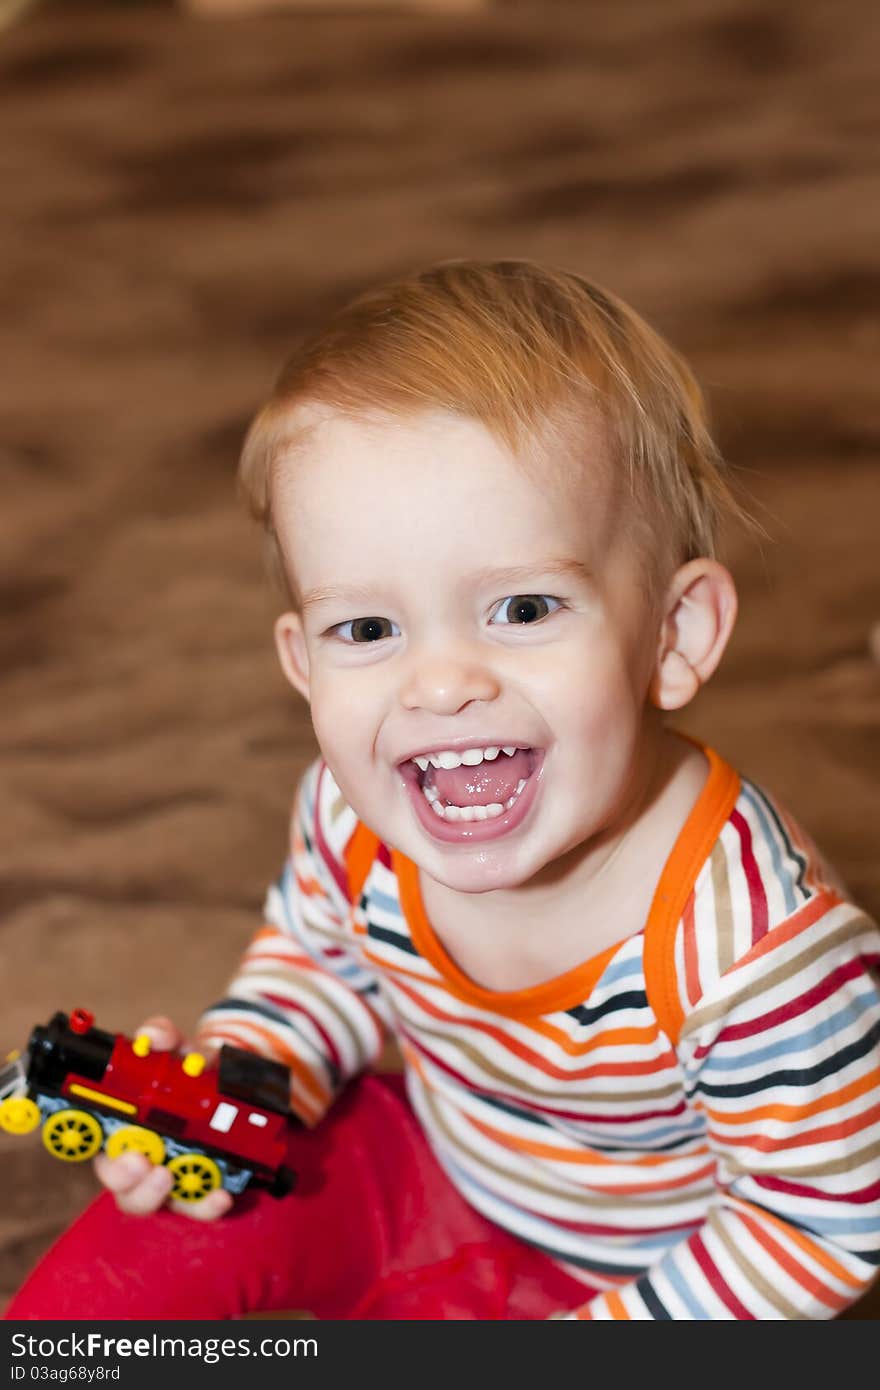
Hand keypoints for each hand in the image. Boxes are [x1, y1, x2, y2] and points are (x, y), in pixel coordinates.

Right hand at [93, 1015, 232, 1221]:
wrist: (231, 1085)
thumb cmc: (192, 1070)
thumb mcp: (181, 1049)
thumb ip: (166, 1038)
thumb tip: (153, 1036)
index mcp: (122, 1119)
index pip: (94, 1140)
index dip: (93, 1146)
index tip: (116, 1146)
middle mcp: (137, 1153)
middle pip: (118, 1180)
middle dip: (125, 1177)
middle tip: (144, 1165)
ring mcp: (164, 1174)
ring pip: (148, 1200)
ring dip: (157, 1195)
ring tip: (172, 1179)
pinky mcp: (193, 1188)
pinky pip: (194, 1204)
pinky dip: (206, 1204)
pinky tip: (221, 1196)